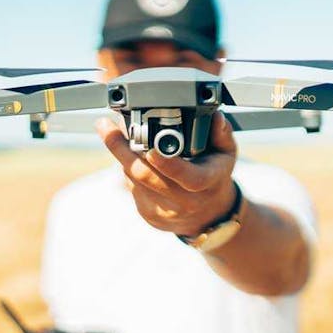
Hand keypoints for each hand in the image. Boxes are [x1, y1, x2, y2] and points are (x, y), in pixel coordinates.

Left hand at [96, 111, 237, 236]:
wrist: (208, 216)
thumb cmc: (215, 177)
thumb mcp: (226, 154)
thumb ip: (221, 133)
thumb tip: (214, 116)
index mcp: (206, 183)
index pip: (186, 176)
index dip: (166, 163)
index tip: (149, 148)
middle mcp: (184, 201)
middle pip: (145, 175)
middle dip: (121, 148)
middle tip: (105, 126)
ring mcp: (164, 211)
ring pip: (133, 179)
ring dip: (122, 155)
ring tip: (116, 134)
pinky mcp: (148, 215)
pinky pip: (130, 187)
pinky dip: (128, 169)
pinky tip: (132, 157)